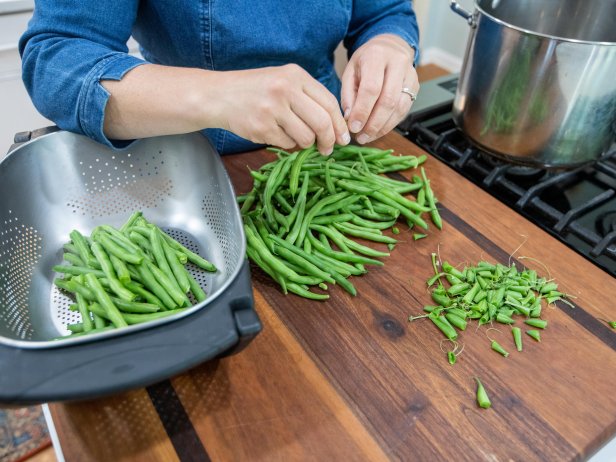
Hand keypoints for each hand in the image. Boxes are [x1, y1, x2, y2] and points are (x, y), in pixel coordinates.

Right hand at [215, 64, 349, 154]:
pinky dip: (286, 144)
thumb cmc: (255, 90)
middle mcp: (285, 89)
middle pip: (322, 122)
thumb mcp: (283, 81)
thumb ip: (308, 98)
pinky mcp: (261, 127)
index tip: (344, 137)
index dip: (339, 124)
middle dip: (329, 140)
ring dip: (305, 143)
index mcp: (295, 75)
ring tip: (295, 137)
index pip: (329, 102)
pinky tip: (276, 134)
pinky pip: (287, 144)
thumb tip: (335, 127)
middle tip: (327, 149)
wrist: (218, 95)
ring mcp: (272, 109)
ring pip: (306, 137)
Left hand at [341, 34, 418, 144]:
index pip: (371, 88)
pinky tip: (378, 130)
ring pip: (399, 108)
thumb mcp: (350, 71)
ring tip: (367, 136)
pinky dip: (390, 124)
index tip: (353, 127)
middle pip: (388, 100)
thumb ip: (348, 94)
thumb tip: (349, 118)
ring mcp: (410, 75)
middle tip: (360, 136)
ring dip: (382, 127)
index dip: (362, 111)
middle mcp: (397, 63)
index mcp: (377, 55)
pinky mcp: (416, 87)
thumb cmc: (367, 60)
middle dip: (373, 123)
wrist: (390, 46)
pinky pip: (404, 110)